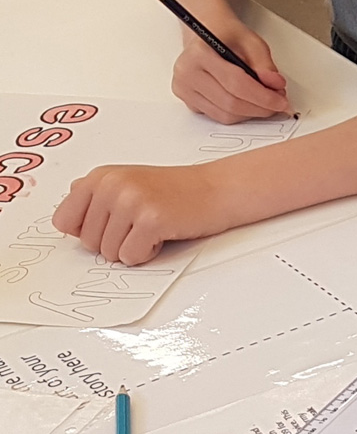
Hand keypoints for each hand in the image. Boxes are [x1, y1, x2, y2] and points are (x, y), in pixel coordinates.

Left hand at [53, 164, 236, 264]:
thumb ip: (94, 195)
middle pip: (87, 242)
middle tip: (139, 225)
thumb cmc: (176, 190)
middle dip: (114, 242)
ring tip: (152, 227)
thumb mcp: (127, 182)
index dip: (87, 231)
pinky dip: (147, 254)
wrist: (216, 189)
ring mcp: (130, 202)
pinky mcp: (151, 220)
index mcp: (100, 177)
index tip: (110, 225)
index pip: (63, 221)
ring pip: (109, 253)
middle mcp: (111, 186)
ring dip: (132, 248)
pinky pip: (131, 257)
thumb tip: (67, 216)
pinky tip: (162, 234)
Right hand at [171, 19, 290, 122]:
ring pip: (225, 115)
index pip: (236, 84)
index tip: (282, 102)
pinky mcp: (188, 101)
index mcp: (199, 54)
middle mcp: (186, 73)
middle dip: (261, 108)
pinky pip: (218, 117)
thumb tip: (275, 85)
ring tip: (265, 102)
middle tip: (278, 104)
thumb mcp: (252, 41)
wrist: (208, 33)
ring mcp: (184, 89)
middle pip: (230, 103)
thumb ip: (265, 64)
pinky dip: (239, 114)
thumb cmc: (227, 35)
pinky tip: (248, 103)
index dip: (263, 97)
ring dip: (251, 113)